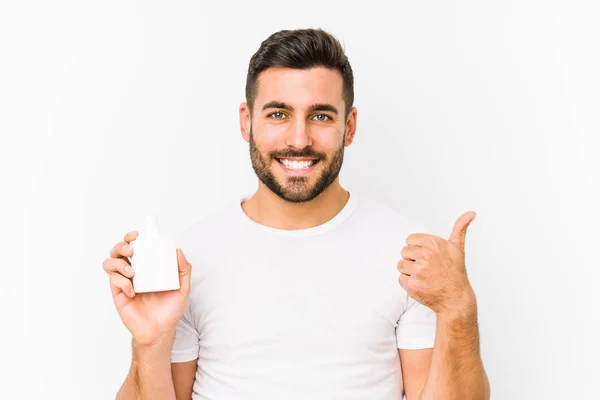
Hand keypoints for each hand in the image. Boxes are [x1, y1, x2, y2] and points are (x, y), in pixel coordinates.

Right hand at [102, 231, 191, 345]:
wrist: (161, 330)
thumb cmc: (170, 309)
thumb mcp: (182, 288)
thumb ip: (183, 270)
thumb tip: (178, 251)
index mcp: (146, 267)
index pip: (134, 247)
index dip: (131, 238)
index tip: (136, 235)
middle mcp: (132, 272)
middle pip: (117, 251)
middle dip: (121, 246)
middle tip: (131, 250)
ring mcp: (123, 282)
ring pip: (110, 263)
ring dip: (118, 263)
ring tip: (132, 272)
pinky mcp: (118, 294)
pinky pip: (114, 282)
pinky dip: (121, 282)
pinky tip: (132, 290)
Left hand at [397, 211, 476, 315]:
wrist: (456, 299)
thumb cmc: (455, 272)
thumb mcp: (458, 248)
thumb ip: (459, 228)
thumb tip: (471, 213)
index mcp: (434, 244)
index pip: (410, 239)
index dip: (417, 248)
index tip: (427, 256)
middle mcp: (426, 256)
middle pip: (404, 252)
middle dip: (413, 259)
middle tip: (427, 268)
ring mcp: (418, 271)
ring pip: (401, 265)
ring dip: (409, 272)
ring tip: (424, 276)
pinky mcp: (412, 285)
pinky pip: (401, 279)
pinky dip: (409, 284)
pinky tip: (421, 285)